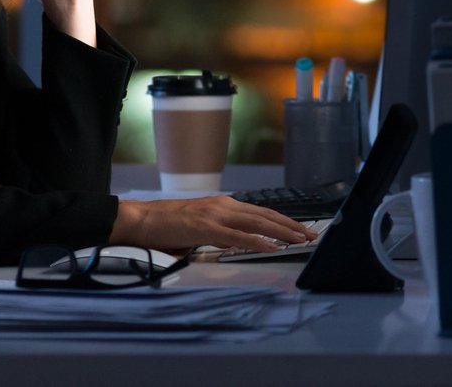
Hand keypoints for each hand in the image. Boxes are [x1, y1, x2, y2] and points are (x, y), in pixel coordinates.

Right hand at [110, 196, 318, 253]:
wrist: (140, 220)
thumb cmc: (167, 226)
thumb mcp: (200, 227)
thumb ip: (221, 233)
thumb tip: (239, 243)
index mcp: (223, 205)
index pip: (261, 212)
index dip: (283, 220)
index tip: (301, 229)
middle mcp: (223, 205)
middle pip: (265, 215)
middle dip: (291, 225)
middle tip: (311, 235)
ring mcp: (215, 214)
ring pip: (256, 222)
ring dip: (281, 231)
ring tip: (300, 240)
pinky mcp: (205, 227)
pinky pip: (236, 236)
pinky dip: (256, 241)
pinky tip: (271, 246)